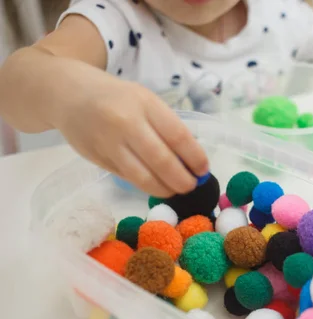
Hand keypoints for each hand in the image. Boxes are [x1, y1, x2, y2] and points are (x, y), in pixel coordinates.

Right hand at [56, 76, 208, 197]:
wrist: (68, 94)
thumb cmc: (117, 98)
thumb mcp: (145, 100)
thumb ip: (166, 126)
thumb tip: (192, 160)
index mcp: (145, 104)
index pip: (178, 137)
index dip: (196, 158)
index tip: (204, 169)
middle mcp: (126, 123)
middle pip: (163, 161)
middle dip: (183, 180)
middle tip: (192, 186)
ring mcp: (109, 143)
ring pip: (143, 177)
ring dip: (165, 189)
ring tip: (175, 190)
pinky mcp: (97, 158)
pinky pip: (128, 178)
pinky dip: (146, 185)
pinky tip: (156, 186)